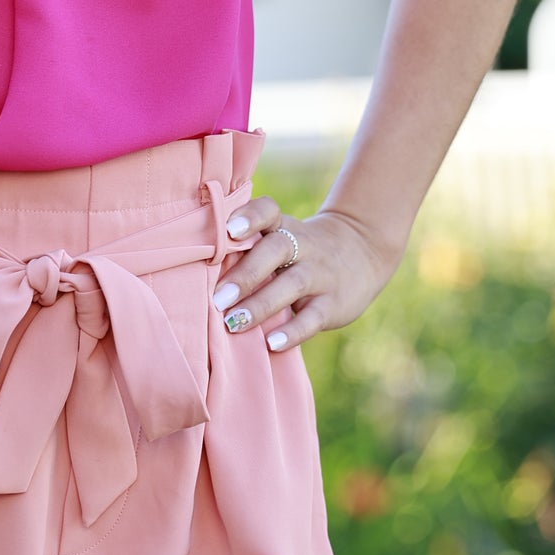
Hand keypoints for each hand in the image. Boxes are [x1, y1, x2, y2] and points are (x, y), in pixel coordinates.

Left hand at [210, 196, 403, 354]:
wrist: (362, 251)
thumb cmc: (298, 249)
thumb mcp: (280, 237)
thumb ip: (246, 249)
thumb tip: (193, 276)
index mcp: (283, 226)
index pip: (268, 211)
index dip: (250, 217)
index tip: (229, 231)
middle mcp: (303, 245)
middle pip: (277, 249)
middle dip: (246, 273)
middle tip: (217, 298)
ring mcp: (321, 274)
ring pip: (292, 284)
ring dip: (261, 304)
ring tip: (234, 323)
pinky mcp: (333, 303)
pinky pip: (313, 317)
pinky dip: (292, 331)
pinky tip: (271, 343)